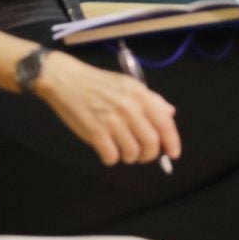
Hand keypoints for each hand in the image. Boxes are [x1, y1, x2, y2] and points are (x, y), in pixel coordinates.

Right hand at [32, 51, 181, 165]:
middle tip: (143, 156)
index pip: (165, 124)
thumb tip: (170, 113)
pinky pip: (112, 156)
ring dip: (130, 157)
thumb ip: (151, 99)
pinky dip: (111, 159)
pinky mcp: (95, 133)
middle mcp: (129, 109)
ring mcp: (112, 121)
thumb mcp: (128, 84)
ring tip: (123, 151)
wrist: (66, 80)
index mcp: (140, 95)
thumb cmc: (98, 83)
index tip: (173, 154)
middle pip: (151, 143)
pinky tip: (107, 151)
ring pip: (132, 153)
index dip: (172, 142)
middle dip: (149, 155)